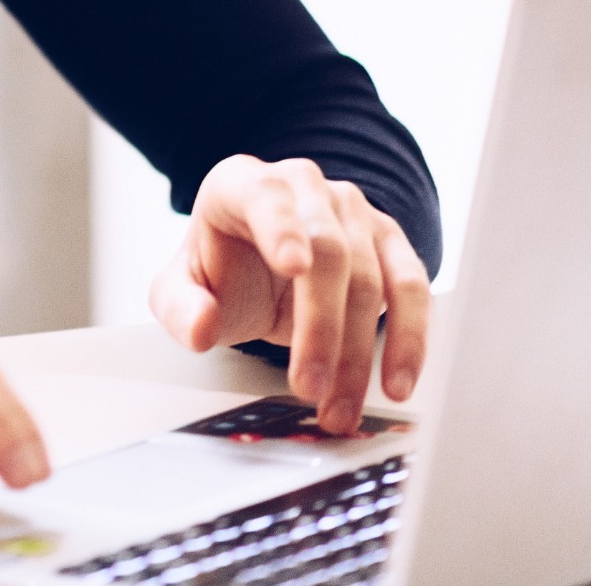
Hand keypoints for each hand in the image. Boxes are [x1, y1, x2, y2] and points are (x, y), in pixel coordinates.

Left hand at [150, 155, 430, 434]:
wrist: (260, 270)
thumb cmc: (223, 271)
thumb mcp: (182, 289)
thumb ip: (180, 307)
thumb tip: (199, 328)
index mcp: (243, 184)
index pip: (266, 197)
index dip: (282, 230)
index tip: (293, 268)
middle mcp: (303, 186)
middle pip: (329, 251)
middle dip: (321, 327)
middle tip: (308, 386)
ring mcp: (352, 210)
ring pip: (371, 278)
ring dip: (358, 353)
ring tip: (340, 406)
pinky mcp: (388, 242)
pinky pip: (411, 287)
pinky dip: (410, 337)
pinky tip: (396, 382)